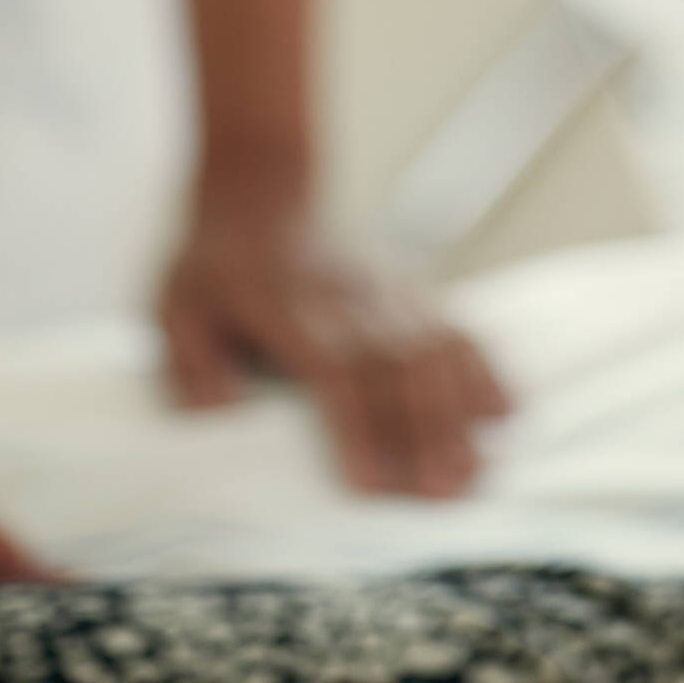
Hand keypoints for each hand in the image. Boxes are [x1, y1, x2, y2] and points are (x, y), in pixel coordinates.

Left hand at [153, 180, 512, 497]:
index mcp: (294, 312)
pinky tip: (508, 411)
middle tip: (444, 494)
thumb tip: (224, 412)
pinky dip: (486, 368)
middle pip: (398, 371)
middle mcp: (353, 301)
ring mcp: (390, 292)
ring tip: (477, 469)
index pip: (334, 373)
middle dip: (424, 434)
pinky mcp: (413, 289)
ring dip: (460, 412)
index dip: (355, 427)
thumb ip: (192, 364)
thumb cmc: (216, 264)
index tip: (371, 483)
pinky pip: (459, 327)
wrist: (262, 189)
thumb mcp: (176, 309)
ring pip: (437, 352)